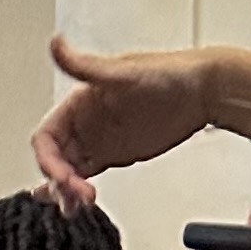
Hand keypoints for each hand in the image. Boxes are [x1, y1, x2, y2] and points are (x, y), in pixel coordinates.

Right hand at [33, 34, 211, 209]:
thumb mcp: (122, 73)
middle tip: (77, 196)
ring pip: (69, 171)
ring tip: (78, 206)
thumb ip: (84, 66)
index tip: (62, 177)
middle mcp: (84, 122)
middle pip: (55, 159)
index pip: (47, 137)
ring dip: (67, 190)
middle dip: (59, 181)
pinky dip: (79, 190)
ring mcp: (98, 140)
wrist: (203, 90)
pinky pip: (87, 175)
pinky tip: (78, 203)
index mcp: (78, 103)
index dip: (48, 160)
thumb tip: (56, 43)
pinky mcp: (115, 154)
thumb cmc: (167, 74)